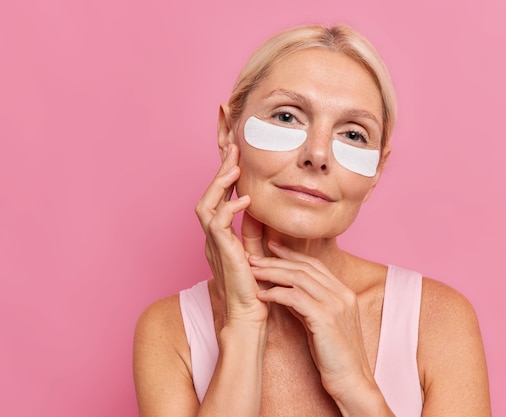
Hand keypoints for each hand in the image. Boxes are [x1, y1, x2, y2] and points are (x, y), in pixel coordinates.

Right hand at [195, 144, 266, 325]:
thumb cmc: (255, 290)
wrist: (248, 317)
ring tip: (235, 168)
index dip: (225, 179)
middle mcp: (212, 239)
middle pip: (208, 197)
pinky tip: (245, 199)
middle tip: (233, 150)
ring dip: (220, 184)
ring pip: (206, 205)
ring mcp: (214, 246)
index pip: (218, 200)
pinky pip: (217, 223)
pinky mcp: (221, 253)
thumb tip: (261, 213)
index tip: (237, 160)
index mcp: (220, 239)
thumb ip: (254, 234)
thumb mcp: (256, 254)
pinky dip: (229, 208)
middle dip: (220, 173)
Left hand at [250, 241, 374, 398]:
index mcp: (344, 293)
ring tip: (252, 271)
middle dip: (276, 260)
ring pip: (299, 278)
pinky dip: (277, 292)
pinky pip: (296, 298)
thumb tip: (285, 291)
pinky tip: (262, 294)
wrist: (352, 381)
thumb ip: (307, 305)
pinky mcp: (326, 319)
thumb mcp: (321, 324)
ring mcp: (336, 305)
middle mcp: (342, 294)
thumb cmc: (335, 357)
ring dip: (272, 272)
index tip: (271, 248)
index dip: (291, 254)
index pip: (315, 264)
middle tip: (253, 256)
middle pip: (305, 267)